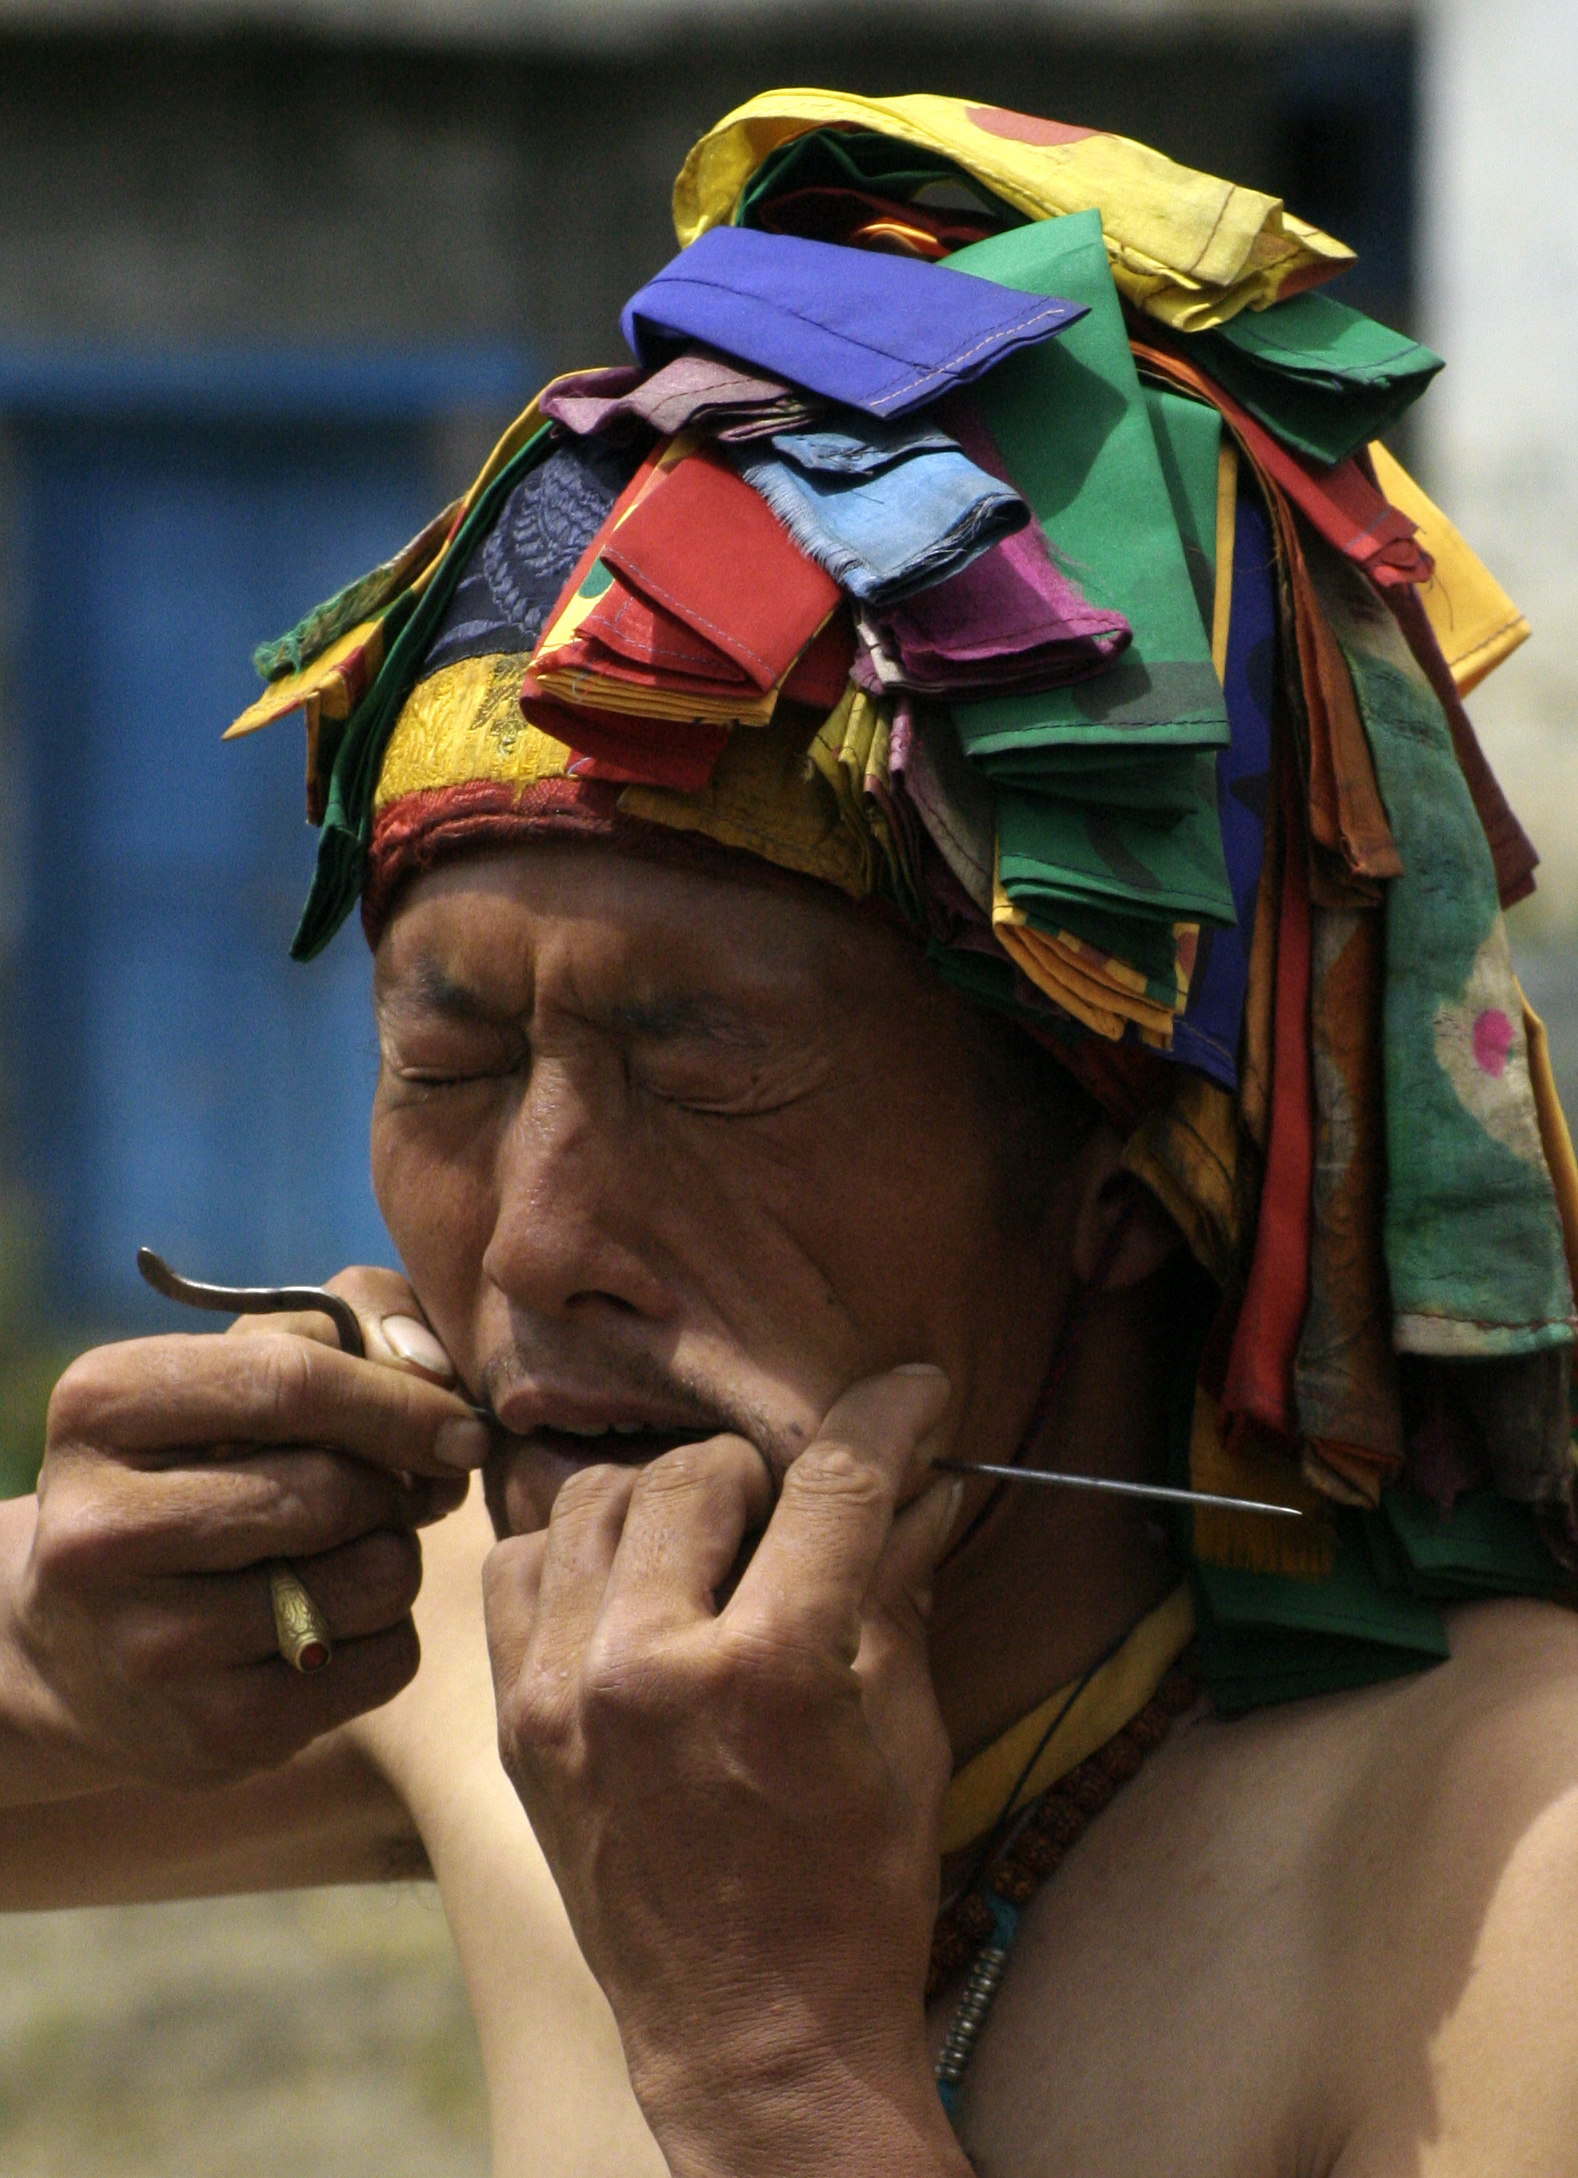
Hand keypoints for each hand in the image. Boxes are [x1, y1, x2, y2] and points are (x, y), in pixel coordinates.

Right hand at [4, 1269, 486, 1796]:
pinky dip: (388, 1634)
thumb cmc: (201, 1468)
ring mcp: (151, 1643)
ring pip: (374, 1577)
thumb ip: (351, 1322)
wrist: (84, 1648)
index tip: (459, 1425)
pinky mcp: (214, 1732)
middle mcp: (100, 1530)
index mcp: (101, 1408)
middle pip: (336, 1489)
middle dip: (397, 1486)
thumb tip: (437, 1376)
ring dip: (396, 1556)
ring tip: (345, 1554)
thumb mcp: (239, 1368)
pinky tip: (330, 1624)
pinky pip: (384, 1661)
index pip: (290, 1381)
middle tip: (394, 1493)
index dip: (402, 1400)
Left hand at [484, 1367, 972, 2177]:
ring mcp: (562, 1690)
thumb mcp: (903, 1736)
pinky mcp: (517, 1719)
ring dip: (670, 1502)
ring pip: (597, 1497)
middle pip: (701, 1468)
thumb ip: (899, 1590)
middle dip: (770, 1476)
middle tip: (804, 1518)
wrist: (751, 2039)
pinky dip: (577, 1554)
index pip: (833, 1482)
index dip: (888, 1418)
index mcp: (766, 1672)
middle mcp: (645, 1665)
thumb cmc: (851, 1898)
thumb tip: (926, 1484)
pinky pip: (519, 1565)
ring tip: (717, 1551)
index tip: (913, 1394)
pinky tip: (631, 1589)